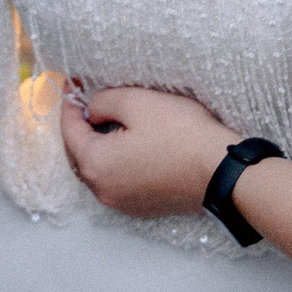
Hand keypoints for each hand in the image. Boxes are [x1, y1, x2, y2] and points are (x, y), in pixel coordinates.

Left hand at [60, 85, 237, 219]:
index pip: (69, 130)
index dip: (70, 104)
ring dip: (99, 148)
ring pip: (100, 170)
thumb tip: (92, 112)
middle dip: (80, 129)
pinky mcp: (144, 207)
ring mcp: (123, 203)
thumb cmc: (179, 134)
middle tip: (87, 103)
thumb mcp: (135, 102)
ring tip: (108, 123)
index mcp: (95, 164)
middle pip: (80, 154)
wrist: (222, 172)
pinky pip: (119, 182)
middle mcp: (103, 190)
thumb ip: (102, 103)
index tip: (73, 84)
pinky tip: (130, 148)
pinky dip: (117, 164)